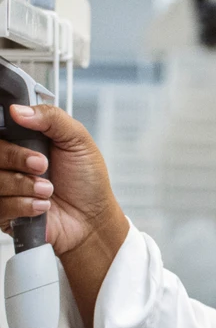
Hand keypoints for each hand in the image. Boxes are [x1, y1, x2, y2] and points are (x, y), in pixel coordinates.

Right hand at [0, 104, 129, 327]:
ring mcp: (4, 188)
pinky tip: (43, 206)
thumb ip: (52, 119)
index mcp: (21, 141)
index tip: (23, 136)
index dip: (6, 132)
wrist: (93, 218)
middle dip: (16, 158)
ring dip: (25, 185)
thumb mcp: (78, 141)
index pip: (1, 129)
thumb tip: (18, 110)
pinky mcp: (3, 213)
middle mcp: (8, 163)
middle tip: (42, 165)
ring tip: (48, 190)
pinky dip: (24, 205)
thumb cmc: (87, 180)